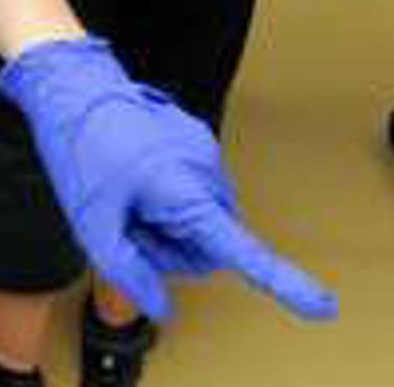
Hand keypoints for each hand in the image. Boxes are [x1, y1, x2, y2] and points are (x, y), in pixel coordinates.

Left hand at [0, 38, 337, 322]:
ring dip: (165, 220)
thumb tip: (160, 308)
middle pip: (207, 246)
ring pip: (199, 219)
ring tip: (124, 193)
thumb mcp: (91, 221)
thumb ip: (127, 270)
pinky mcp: (195, 142)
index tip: (322, 306)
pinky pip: (191, 190)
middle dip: (169, 247)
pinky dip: (165, 195)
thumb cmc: (79, 146)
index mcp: (186, 192)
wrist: (71, 85)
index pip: (240, 249)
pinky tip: (132, 176)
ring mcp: (203, 153)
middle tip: (124, 222)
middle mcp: (207, 171)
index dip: (281, 283)